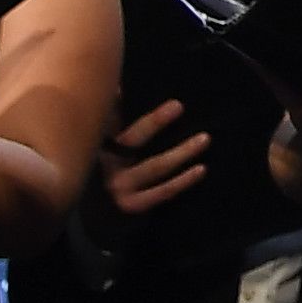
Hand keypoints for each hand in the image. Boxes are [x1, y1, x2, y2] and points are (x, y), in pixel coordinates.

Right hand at [83, 100, 213, 245]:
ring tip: (205, 138)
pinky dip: (182, 181)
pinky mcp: (132, 206)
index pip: (114, 120)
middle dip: (155, 122)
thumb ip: (111, 117)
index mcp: (100, 144)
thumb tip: (117, 86)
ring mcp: (119, 188)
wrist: (96, 216)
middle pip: (133, 141)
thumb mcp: (102, 142)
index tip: (159, 97)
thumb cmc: (105, 168)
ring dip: (181, 152)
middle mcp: (106, 165)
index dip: (130, 107)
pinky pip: (162, 192)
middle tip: (178, 105)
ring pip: (154, 167)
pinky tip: (202, 169)